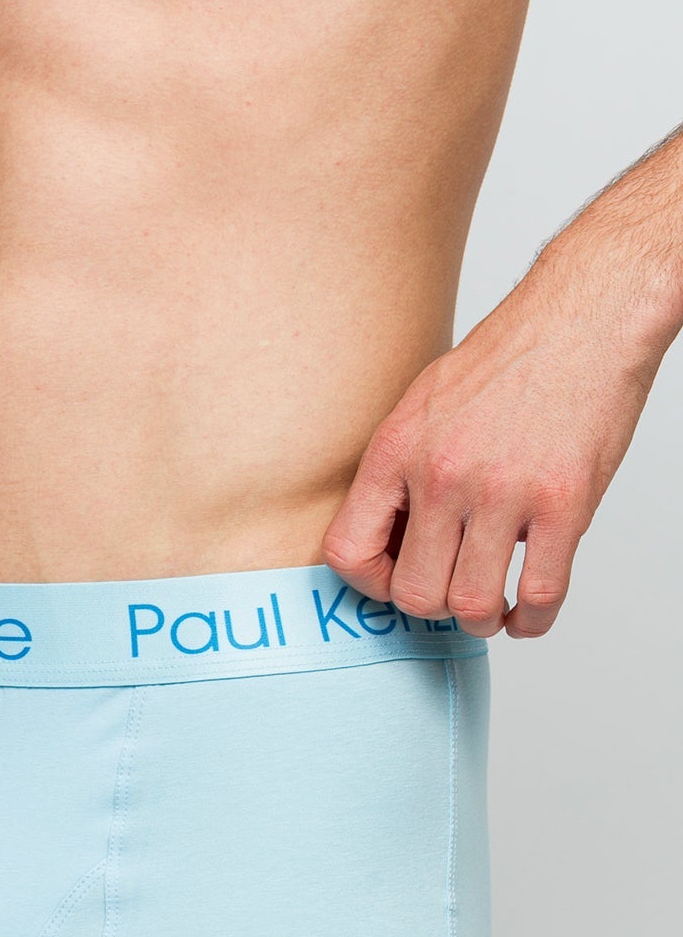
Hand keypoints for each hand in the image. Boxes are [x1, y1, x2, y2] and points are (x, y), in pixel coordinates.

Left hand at [322, 251, 662, 638]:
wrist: (587, 315)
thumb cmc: (509, 358)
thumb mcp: (424, 404)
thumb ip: (401, 471)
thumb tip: (391, 538)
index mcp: (399, 450)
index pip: (349, 551)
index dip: (370, 584)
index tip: (395, 581)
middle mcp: (443, 475)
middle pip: (416, 592)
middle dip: (433, 608)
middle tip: (451, 595)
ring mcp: (504, 492)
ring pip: (473, 604)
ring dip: (481, 621)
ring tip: (492, 608)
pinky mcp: (564, 504)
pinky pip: (540, 595)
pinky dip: (532, 621)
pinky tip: (529, 612)